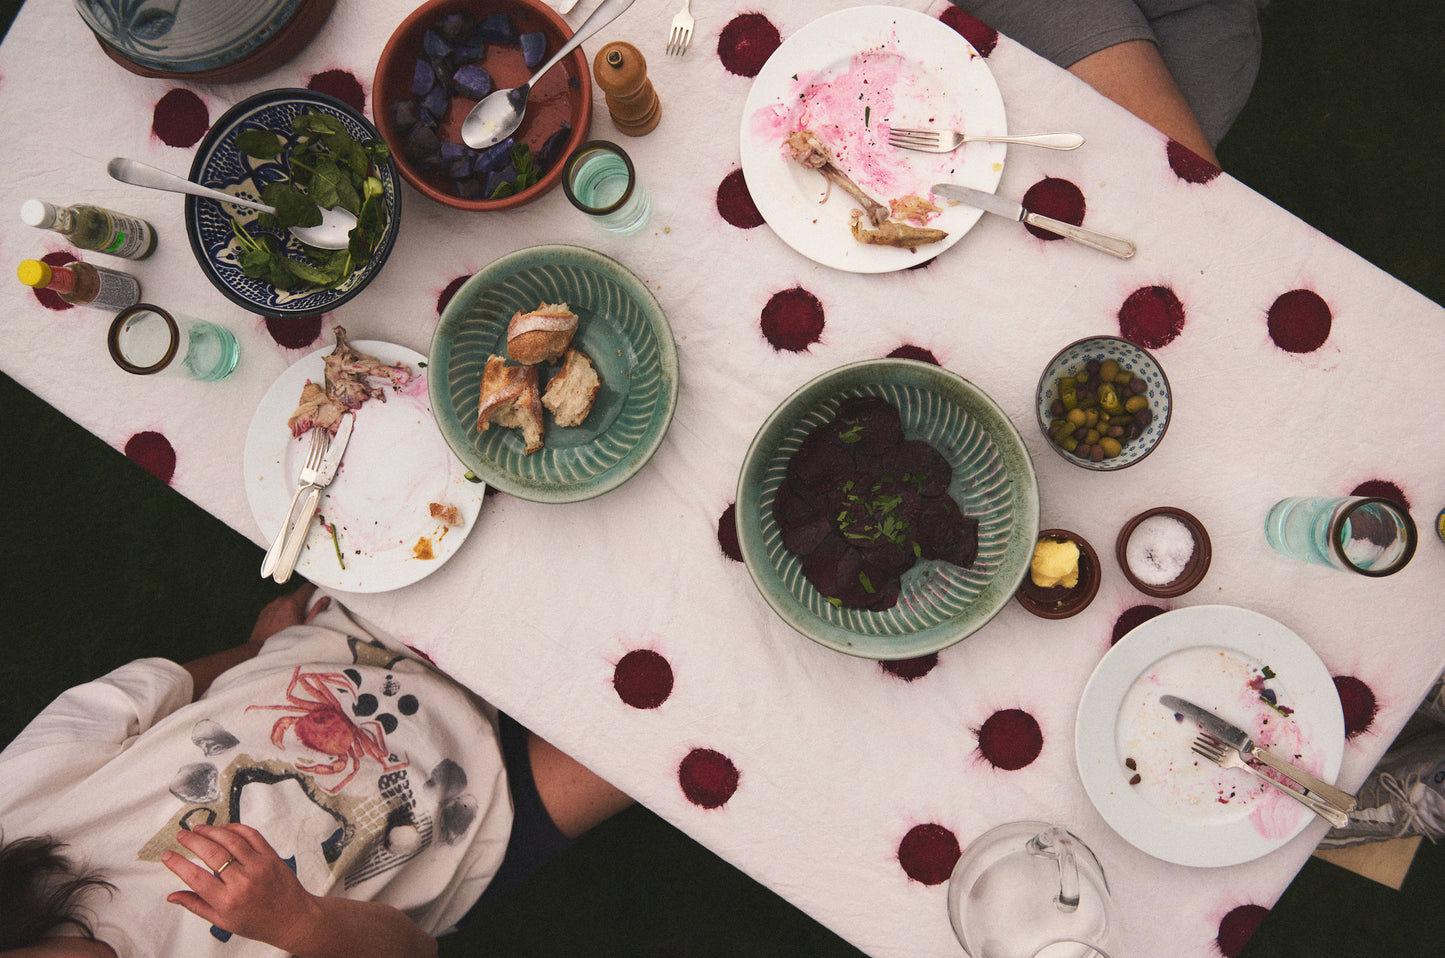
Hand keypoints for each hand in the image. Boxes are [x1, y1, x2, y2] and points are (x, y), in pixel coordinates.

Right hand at [162, 823, 317, 951]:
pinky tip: (224, 828)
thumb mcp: (222, 921)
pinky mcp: (272, 857)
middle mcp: (243, 882)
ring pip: (231, 840)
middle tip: (181, 835)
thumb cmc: (256, 922)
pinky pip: (252, 835)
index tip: (167, 855)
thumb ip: (197, 905)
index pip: (195, 877)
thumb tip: (171, 896)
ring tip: (198, 829)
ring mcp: (259, 867)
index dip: (178, 864)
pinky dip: (236, 828)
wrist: (292, 919)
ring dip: (212, 830)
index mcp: (227, 901)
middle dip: (192, 841)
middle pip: (211, 853)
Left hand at [249, 583, 328, 644]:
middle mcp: (281, 600)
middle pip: (297, 593)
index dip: (315, 588)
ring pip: (286, 599)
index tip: (319, 592)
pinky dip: (282, 609)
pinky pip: (277, 605)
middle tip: (309, 608)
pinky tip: (284, 620)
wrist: (261, 647)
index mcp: (293, 603)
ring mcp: (272, 605)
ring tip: (296, 616)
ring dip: (292, 604)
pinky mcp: (265, 611)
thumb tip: (325, 599)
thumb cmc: (286, 639)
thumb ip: (317, 611)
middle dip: (304, 598)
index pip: (307, 587)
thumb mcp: (307, 626)